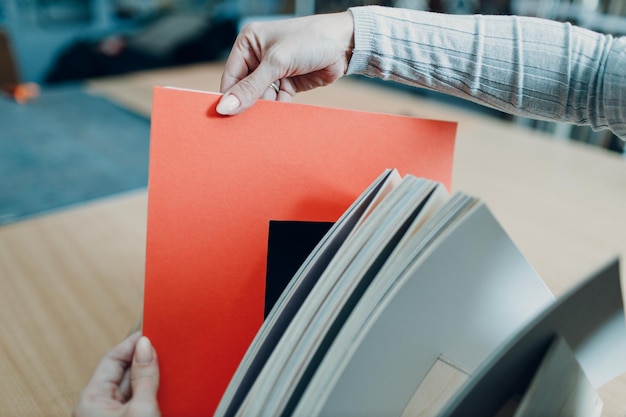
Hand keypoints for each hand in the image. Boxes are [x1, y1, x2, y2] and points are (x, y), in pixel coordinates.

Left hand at [73, 332, 159, 416]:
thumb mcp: (141, 409)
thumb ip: (144, 377)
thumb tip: (145, 346)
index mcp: (91, 400)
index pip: (112, 359)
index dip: (132, 344)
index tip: (151, 332)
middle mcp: (98, 406)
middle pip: (124, 373)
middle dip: (144, 360)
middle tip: (165, 347)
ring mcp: (112, 415)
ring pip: (133, 387)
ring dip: (150, 377)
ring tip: (169, 365)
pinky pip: (138, 401)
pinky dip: (152, 392)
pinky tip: (167, 386)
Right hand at [217, 11, 353, 114]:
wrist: (344, 45)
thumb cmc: (310, 39)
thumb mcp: (277, 62)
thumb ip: (251, 88)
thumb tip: (226, 107)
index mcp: (248, 44)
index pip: (231, 77)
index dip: (229, 99)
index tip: (226, 120)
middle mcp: (258, 58)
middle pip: (245, 90)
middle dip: (247, 107)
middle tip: (243, 128)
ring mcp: (273, 72)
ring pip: (261, 99)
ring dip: (263, 111)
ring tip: (261, 126)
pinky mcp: (288, 84)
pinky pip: (276, 102)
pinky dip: (277, 112)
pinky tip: (276, 121)